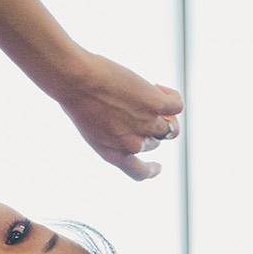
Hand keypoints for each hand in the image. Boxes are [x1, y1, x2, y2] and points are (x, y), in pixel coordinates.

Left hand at [56, 48, 183, 180]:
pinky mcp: (156, 105)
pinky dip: (172, 96)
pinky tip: (157, 86)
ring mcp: (146, 125)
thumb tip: (137, 122)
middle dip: (150, 125)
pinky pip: (177, 106)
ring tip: (147, 92)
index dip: (150, 171)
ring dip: (163, 112)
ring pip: (168, 127)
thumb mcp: (91, 127)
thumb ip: (113, 134)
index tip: (157, 166)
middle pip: (155, 142)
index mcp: (113, 154)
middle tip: (135, 103)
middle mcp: (132, 144)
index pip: (139, 172)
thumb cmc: (77, 98)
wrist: (76, 81)